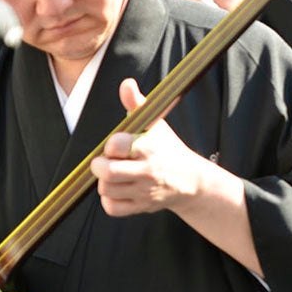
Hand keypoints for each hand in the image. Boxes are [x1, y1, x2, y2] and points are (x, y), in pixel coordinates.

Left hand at [91, 79, 219, 217]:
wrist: (192, 181)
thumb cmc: (168, 149)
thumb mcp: (156, 124)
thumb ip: (137, 104)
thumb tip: (126, 83)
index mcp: (150, 147)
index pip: (116, 146)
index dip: (111, 145)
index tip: (116, 146)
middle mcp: (148, 170)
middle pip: (107, 172)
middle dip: (99, 166)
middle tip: (104, 162)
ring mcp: (145, 191)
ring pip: (107, 190)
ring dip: (105, 182)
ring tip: (114, 175)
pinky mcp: (142, 206)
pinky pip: (113, 208)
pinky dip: (109, 201)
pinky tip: (117, 190)